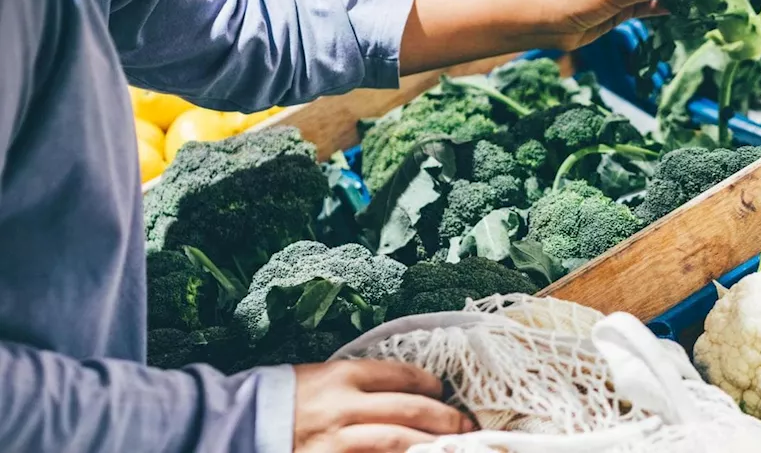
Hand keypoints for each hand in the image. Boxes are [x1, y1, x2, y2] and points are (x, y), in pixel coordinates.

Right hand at [293, 359, 473, 452]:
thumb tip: (402, 392)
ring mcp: (338, 441)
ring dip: (432, 444)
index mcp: (342, 375)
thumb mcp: (316, 377)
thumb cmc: (278, 400)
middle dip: (446, 418)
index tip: (443, 391)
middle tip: (467, 424)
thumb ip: (355, 385)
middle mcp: (345, 406)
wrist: (233, 426)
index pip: (402, 375)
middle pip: (411, 409)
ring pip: (400, 441)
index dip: (430, 384)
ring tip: (455, 446)